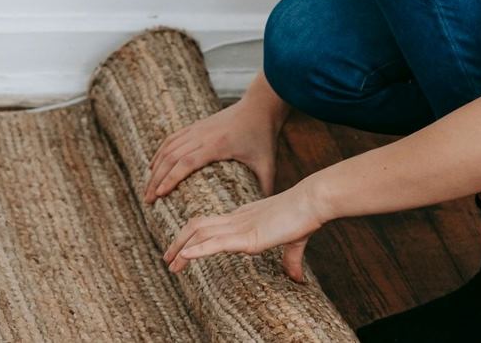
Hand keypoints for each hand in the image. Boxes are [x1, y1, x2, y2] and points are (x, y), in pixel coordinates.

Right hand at [143, 98, 280, 204]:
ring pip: (168, 147)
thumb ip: (265, 188)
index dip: (171, 178)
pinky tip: (154, 165)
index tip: (159, 195)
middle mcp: (202, 135)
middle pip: (171, 157)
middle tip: (148, 200)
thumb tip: (262, 214)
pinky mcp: (196, 125)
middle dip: (156, 179)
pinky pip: (172, 139)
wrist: (259, 105)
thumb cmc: (264, 136)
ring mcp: (197, 128)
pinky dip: (160, 153)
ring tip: (148, 188)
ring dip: (155, 168)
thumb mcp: (268, 164)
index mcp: (217, 145)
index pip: (187, 162)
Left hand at [161, 180, 325, 281]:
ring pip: (201, 233)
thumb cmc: (305, 217)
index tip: (182, 251)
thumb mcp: (294, 242)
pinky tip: (185, 257)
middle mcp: (237, 220)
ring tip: (170, 264)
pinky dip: (198, 250)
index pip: (210, 224)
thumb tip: (297, 278)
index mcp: (244, 217)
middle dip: (180, 243)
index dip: (193, 236)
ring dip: (182, 249)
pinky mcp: (248, 237)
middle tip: (167, 260)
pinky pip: (216, 243)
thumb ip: (291, 259)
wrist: (313, 201)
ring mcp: (240, 227)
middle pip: (198, 226)